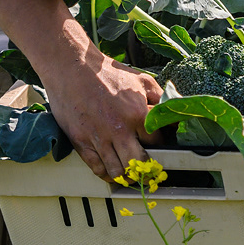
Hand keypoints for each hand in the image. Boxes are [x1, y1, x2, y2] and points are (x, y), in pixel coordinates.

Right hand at [38, 41, 162, 183]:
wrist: (72, 67)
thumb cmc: (106, 73)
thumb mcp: (141, 79)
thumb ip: (158, 98)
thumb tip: (171, 114)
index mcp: (137, 113)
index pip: (157, 143)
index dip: (160, 148)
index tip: (159, 149)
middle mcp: (118, 129)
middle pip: (138, 163)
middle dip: (145, 169)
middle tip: (147, 170)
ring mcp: (98, 137)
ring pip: (117, 171)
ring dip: (126, 176)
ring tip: (130, 174)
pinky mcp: (81, 141)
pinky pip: (96, 168)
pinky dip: (107, 175)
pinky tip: (112, 172)